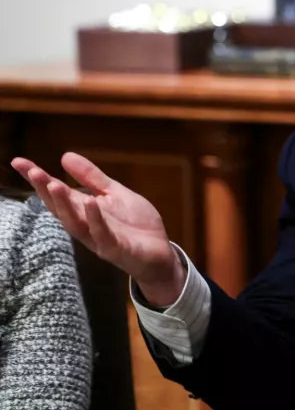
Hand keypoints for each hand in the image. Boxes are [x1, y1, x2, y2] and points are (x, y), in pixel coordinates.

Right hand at [10, 153, 185, 306]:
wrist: (161, 253)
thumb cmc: (135, 225)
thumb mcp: (115, 194)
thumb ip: (92, 178)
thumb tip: (65, 156)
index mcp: (84, 210)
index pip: (56, 193)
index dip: (38, 179)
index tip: (18, 162)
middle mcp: (85, 225)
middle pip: (60, 208)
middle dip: (46, 190)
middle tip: (32, 171)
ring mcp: (99, 239)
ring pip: (75, 223)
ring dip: (64, 204)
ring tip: (54, 184)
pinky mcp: (116, 249)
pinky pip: (103, 234)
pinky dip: (95, 219)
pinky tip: (90, 203)